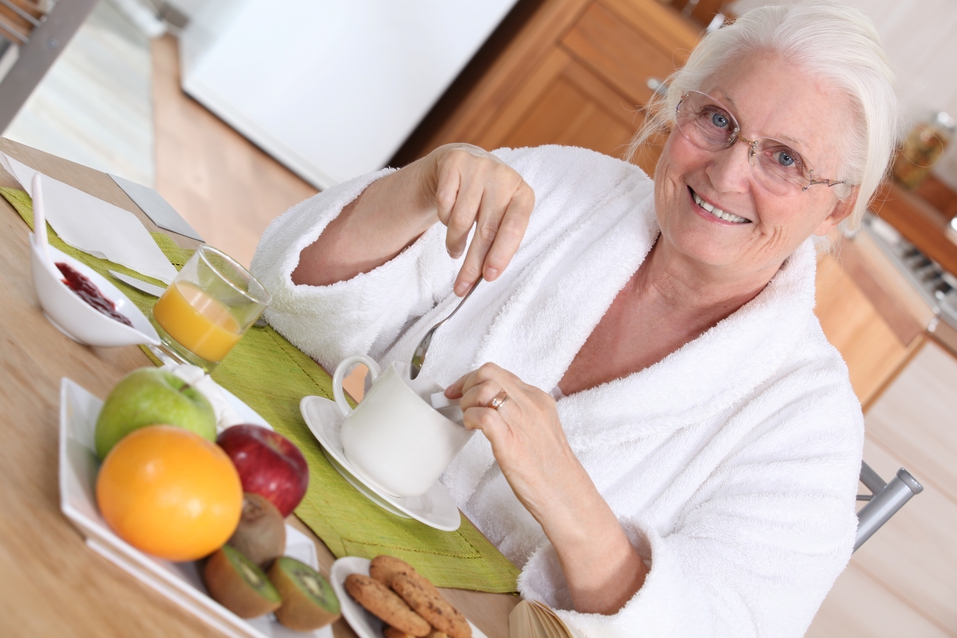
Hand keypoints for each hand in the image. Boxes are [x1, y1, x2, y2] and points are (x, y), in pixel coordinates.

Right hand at [420, 145, 534, 295]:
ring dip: (455, 243)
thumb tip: (484, 276)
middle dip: (472, 264)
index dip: (501, 254)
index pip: (513, 228)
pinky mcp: (455, 162)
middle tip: (462, 286)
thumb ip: (499, 241)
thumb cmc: (487, 199)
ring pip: (461, 220)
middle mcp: (504, 177)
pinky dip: (444, 219)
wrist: (466, 163)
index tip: (488, 277)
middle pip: (486, 230)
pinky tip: (448, 219)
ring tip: (455, 251)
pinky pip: (444, 204)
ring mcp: (479, 166)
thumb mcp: (501, 215)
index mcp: (523, 194)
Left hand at [444, 363, 581, 522]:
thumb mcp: (539, 427)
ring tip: (468, 420)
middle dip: (466, 385)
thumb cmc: (551, 468)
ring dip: (467, 402)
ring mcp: (521, 420)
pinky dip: (470, 418)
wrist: (565, 493)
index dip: (473, 379)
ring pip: (484, 388)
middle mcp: (530, 404)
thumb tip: (493, 407)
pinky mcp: (511, 442)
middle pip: (488, 373)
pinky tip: (471, 429)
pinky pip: (483, 415)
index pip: (499, 373)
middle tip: (458, 403)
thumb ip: (520, 412)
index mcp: (538, 399)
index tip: (460, 390)